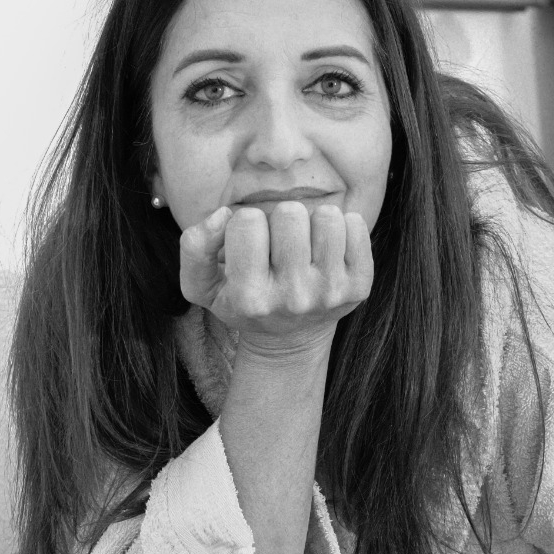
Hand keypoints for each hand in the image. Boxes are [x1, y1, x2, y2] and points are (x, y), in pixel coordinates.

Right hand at [179, 202, 373, 350]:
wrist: (289, 339)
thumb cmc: (242, 301)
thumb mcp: (202, 285)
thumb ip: (194, 246)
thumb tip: (223, 214)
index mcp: (249, 298)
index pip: (246, 221)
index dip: (245, 224)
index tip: (250, 245)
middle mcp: (292, 298)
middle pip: (290, 213)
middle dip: (280, 220)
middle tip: (279, 245)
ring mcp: (330, 293)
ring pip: (326, 216)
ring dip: (312, 222)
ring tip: (304, 243)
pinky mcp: (359, 286)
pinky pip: (355, 225)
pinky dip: (342, 226)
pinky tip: (327, 247)